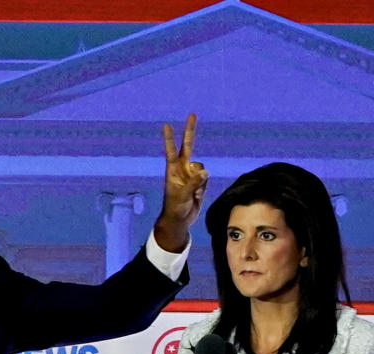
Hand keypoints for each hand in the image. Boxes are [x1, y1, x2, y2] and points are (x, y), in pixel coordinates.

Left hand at [154, 114, 208, 252]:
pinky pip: (206, 178)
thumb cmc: (175, 207)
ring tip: (192, 193)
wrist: (180, 219)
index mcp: (172, 169)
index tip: (166, 125)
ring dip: (201, 180)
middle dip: (190, 131)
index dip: (170, 138)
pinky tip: (196, 195)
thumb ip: (194, 182)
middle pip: (188, 145)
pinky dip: (204, 187)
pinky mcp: (199, 181)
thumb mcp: (182, 195)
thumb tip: (205, 171)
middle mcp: (182, 168)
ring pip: (202, 168)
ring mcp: (191, 174)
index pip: (171, 150)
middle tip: (192, 114)